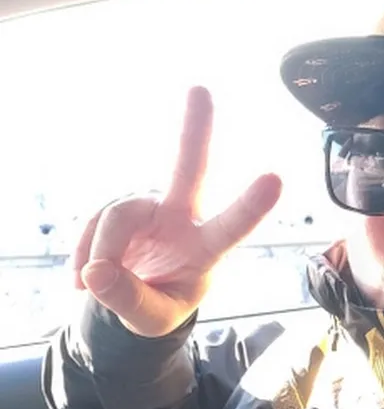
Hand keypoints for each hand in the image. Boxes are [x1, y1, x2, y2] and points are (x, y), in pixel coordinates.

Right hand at [72, 86, 281, 336]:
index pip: (231, 227)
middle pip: (189, 170)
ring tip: (91, 285)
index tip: (275, 179)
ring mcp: (149, 207)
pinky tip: (83, 277)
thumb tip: (95, 272)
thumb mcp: (153, 318)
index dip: (251, 205)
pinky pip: (93, 222)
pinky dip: (83, 252)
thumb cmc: (161, 303)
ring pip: (118, 214)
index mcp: (207, 247)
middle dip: (194, 131)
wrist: (136, 296)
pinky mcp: (119, 206)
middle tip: (201, 90)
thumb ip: (129, 300)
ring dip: (102, 252)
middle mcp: (182, 217)